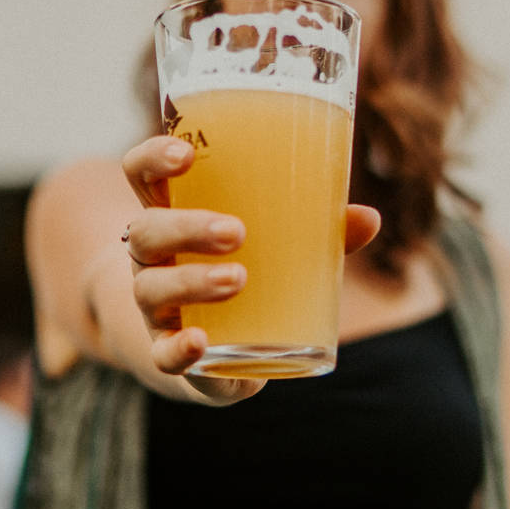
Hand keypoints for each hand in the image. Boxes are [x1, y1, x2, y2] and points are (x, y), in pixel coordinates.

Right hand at [121, 134, 378, 402]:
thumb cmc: (249, 273)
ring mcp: (155, 307)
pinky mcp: (170, 353)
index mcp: (173, 216)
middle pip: (146, 231)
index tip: (186, 154)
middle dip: (187, 227)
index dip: (153, 158)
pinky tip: (199, 341)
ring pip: (151, 289)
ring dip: (192, 280)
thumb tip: (369, 218)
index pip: (141, 175)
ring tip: (239, 279)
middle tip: (236, 231)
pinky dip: (178, 348)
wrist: (218, 352)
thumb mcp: (278, 246)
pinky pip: (161, 354)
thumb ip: (318, 230)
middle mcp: (153, 259)